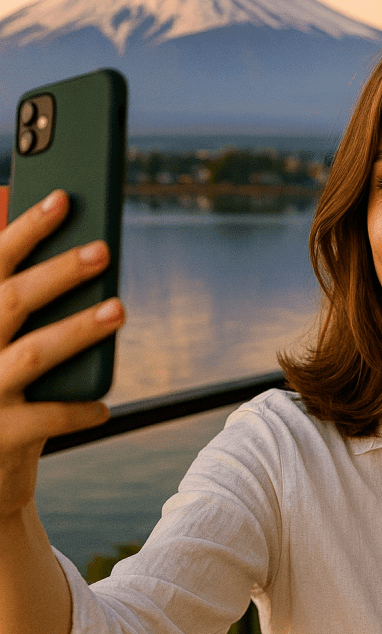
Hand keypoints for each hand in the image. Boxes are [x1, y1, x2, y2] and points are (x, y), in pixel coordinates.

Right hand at [0, 190, 124, 516]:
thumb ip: (14, 300)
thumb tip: (57, 245)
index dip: (25, 229)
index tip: (62, 198)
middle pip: (12, 299)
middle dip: (59, 271)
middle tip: (102, 251)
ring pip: (34, 353)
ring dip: (79, 329)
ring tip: (118, 310)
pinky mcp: (0, 435)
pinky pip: (47, 418)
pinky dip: (79, 411)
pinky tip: (103, 408)